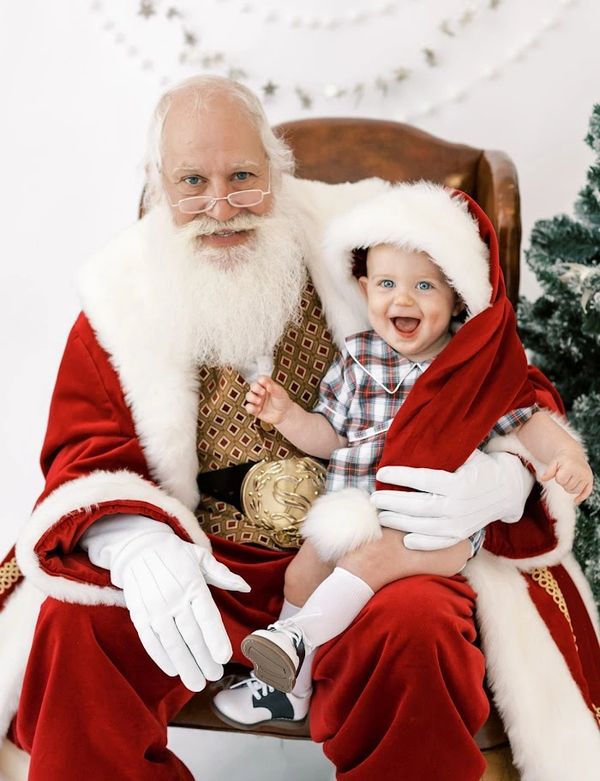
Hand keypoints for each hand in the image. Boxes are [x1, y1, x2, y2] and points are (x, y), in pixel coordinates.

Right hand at [114, 533, 249, 690]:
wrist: (138, 547)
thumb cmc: (175, 554)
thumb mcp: (201, 557)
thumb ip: (223, 575)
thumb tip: (245, 587)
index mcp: (193, 584)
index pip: (206, 616)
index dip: (215, 638)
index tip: (224, 657)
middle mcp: (174, 597)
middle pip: (191, 634)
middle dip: (203, 658)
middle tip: (214, 675)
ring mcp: (155, 607)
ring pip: (171, 642)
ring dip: (184, 664)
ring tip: (196, 682)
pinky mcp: (139, 614)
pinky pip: (150, 640)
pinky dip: (161, 657)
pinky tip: (173, 670)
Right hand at [244, 375, 291, 424]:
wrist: (284, 414)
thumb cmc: (282, 401)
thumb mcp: (280, 393)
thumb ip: (274, 388)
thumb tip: (268, 385)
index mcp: (266, 385)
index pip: (260, 379)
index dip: (261, 380)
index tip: (264, 382)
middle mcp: (260, 391)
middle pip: (252, 386)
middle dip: (256, 388)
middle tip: (263, 392)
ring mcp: (256, 400)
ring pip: (248, 396)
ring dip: (252, 398)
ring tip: (259, 401)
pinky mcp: (254, 409)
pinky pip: (248, 407)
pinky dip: (251, 408)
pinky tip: (258, 409)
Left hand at [371, 449, 534, 550]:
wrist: (507, 490)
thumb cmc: (480, 467)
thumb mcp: (467, 453)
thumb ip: (444, 449)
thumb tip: (416, 434)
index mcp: (458, 482)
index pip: (422, 479)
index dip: (400, 476)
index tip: (381, 473)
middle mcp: (458, 505)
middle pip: (418, 506)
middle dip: (393, 502)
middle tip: (374, 499)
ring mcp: (460, 523)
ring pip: (424, 526)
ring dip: (400, 522)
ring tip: (381, 516)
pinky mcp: (462, 534)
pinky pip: (439, 542)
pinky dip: (423, 543)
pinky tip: (405, 539)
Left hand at [541, 447, 593, 502]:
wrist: (573, 454)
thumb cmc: (562, 460)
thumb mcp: (554, 463)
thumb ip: (548, 471)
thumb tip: (542, 479)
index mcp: (571, 466)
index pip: (561, 481)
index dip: (558, 478)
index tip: (559, 473)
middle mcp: (580, 471)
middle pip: (568, 487)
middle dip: (564, 483)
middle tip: (565, 475)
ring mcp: (586, 476)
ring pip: (576, 491)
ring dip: (570, 488)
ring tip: (569, 479)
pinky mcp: (590, 480)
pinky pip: (586, 493)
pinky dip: (581, 497)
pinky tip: (575, 500)